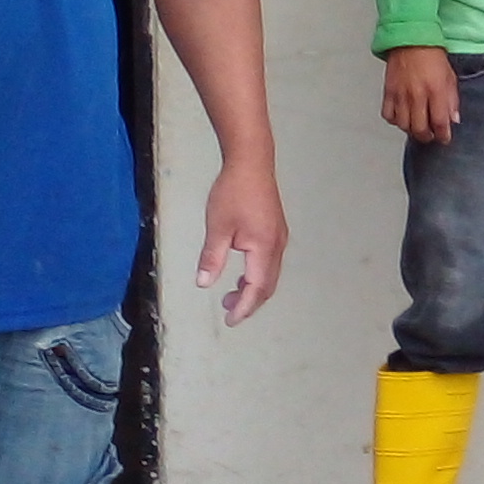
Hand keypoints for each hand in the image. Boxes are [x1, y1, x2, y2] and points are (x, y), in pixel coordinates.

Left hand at [192, 159, 287, 325]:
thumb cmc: (233, 192)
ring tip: (231, 296)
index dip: (244, 307)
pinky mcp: (276, 230)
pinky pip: (270, 263)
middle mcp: (277, 246)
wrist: (251, 163)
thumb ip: (212, 258)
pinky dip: (257, 275)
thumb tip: (204, 283)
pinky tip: (242, 273)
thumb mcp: (217, 227)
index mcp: (263, 247)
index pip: (256, 287)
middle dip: (249, 302)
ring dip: (253, 289)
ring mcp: (279, 238)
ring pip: (270, 275)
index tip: (231, 320)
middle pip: (268, 285)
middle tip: (229, 312)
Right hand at [381, 45, 461, 143]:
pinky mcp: (388, 91)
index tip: (444, 138)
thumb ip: (452, 100)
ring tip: (418, 127)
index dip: (443, 135)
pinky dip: (396, 121)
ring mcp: (401, 94)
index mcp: (435, 90)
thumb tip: (453, 120)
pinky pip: (388, 115)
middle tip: (431, 135)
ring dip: (412, 130)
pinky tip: (403, 117)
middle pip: (420, 128)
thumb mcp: (450, 77)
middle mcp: (417, 94)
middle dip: (427, 136)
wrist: (410, 40)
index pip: (439, 122)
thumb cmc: (432, 56)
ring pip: (404, 125)